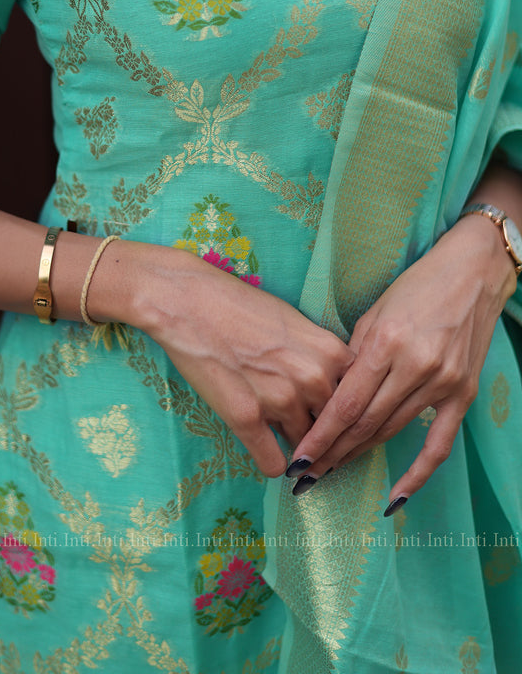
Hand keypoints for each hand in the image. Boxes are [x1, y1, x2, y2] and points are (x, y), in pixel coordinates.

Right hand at [126, 246, 354, 477]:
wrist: (188, 301)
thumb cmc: (239, 305)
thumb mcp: (295, 322)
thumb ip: (321, 357)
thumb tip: (334, 391)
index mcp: (330, 353)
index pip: (359, 400)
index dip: (348, 413)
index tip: (341, 423)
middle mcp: (312, 379)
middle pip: (335, 429)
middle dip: (326, 437)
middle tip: (315, 439)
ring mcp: (279, 400)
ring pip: (306, 449)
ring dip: (298, 449)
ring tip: (286, 441)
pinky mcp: (245, 418)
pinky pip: (272, 464)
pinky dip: (272, 463)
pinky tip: (266, 452)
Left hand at [284, 215, 514, 506]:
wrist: (473, 273)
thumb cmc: (416, 285)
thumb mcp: (375, 311)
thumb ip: (354, 354)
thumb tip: (331, 393)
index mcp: (387, 343)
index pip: (347, 403)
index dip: (321, 435)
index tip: (298, 457)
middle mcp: (415, 367)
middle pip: (366, 424)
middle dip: (332, 452)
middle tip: (305, 473)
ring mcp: (443, 383)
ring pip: (392, 432)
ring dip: (359, 455)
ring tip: (330, 472)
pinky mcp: (463, 394)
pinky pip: (439, 443)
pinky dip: (416, 473)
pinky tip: (395, 498)